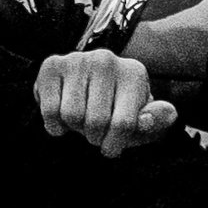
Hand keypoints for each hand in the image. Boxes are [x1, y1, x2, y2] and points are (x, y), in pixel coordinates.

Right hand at [35, 50, 177, 156]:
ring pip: (71, 116)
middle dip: (94, 137)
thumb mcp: (144, 119)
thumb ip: (156, 121)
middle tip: (95, 132)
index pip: (124, 123)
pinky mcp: (52, 66)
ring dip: (74, 129)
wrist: (89, 89)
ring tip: (81, 120)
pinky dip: (54, 124)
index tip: (111, 147)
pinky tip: (63, 119)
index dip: (114, 145)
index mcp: (134, 73)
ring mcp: (78, 60)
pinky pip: (50, 109)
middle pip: (96, 122)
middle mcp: (107, 60)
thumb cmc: (120, 110)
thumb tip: (147, 120)